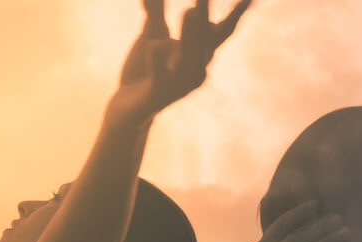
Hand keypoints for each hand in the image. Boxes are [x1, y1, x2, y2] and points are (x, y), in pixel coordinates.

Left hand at [108, 0, 251, 126]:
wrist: (125, 111)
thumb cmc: (143, 72)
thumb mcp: (150, 36)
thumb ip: (155, 12)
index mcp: (197, 55)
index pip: (221, 33)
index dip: (236, 16)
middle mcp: (194, 71)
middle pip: (205, 41)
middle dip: (206, 16)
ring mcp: (178, 86)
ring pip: (187, 58)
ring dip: (190, 35)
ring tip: (189, 10)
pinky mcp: (158, 95)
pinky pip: (160, 76)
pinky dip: (156, 59)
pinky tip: (151, 46)